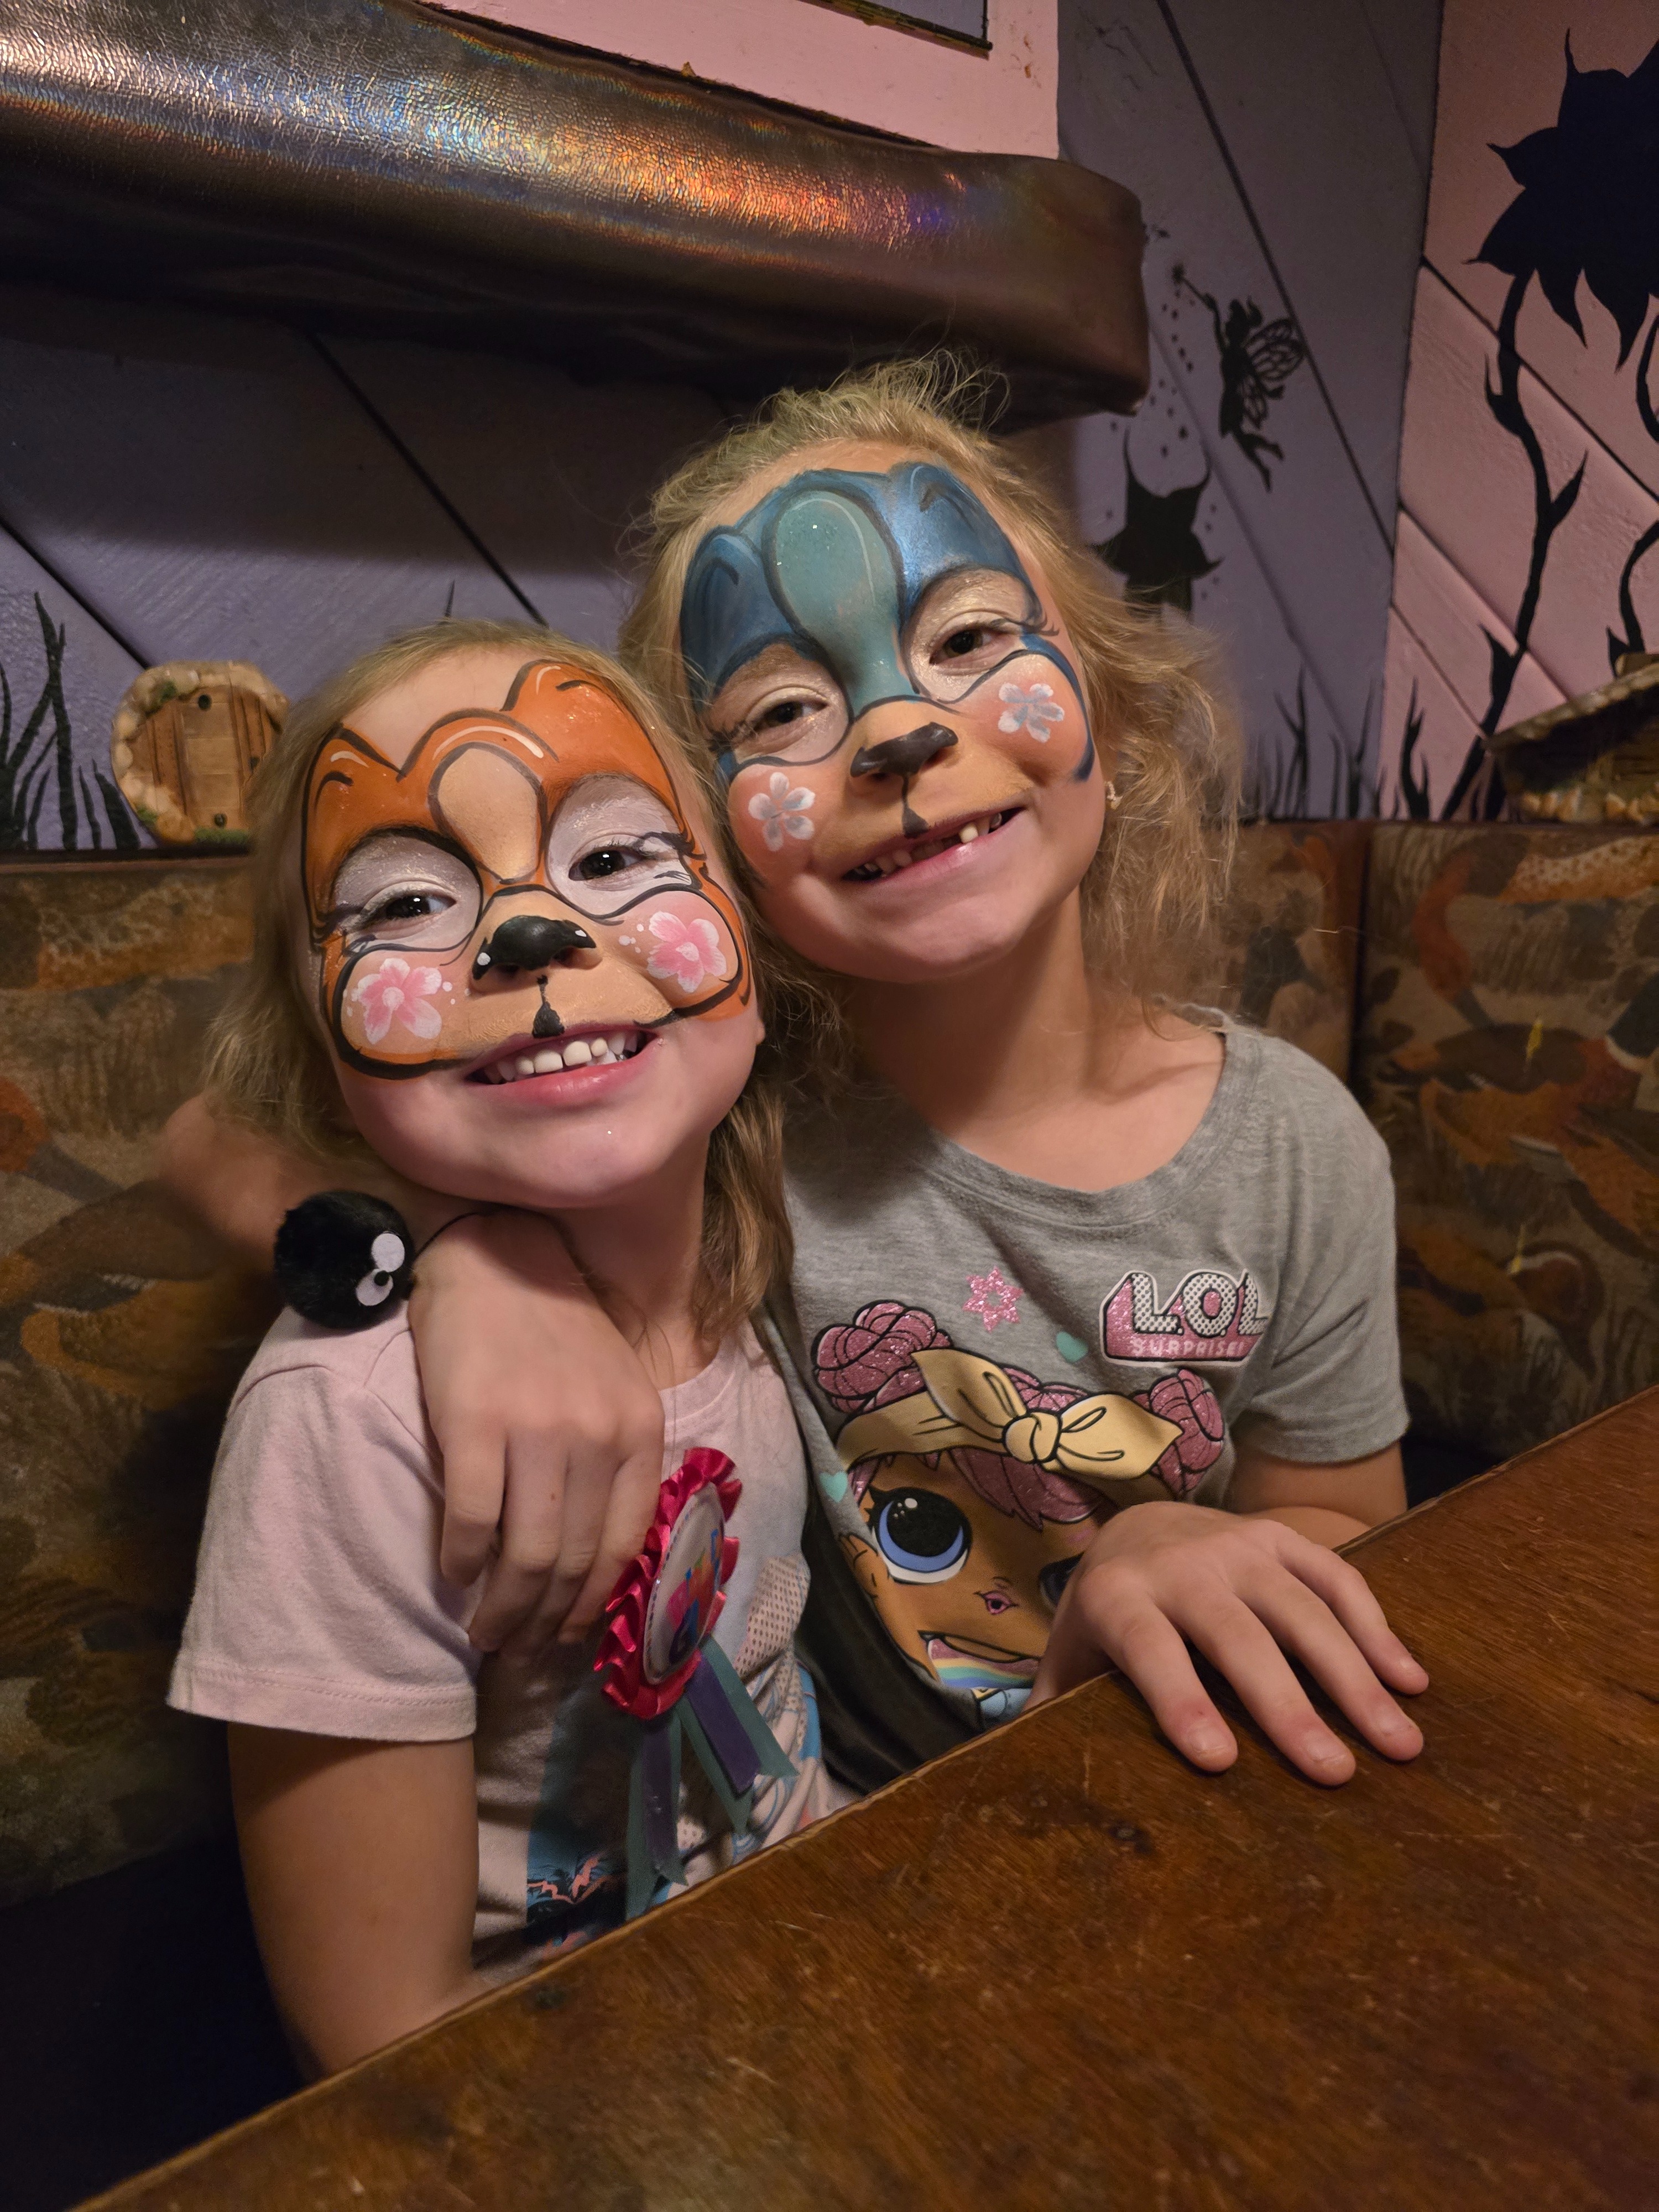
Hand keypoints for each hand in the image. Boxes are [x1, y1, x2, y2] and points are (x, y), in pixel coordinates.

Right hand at [408, 1212, 664, 1653]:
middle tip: (518, 1649)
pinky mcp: (475, 1424)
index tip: (568, 1637)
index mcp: (640, 1431)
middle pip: (573, 1562)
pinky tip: (454, 1574)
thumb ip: (616, 1459)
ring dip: (504, 1608)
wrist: (498, 1255)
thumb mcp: (613, 1388)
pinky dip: (462, 1561)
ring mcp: (538, 1431)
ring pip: (526, 1556)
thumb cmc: (554, 1329)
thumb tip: (593, 1556)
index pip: (624, 1546)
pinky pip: (471, 1521)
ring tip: (486, 1631)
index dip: (594, 1605)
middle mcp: (599, 1436)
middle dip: (545, 1621)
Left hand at [1028, 1502, 1427, 1784]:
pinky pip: (1338, 1579)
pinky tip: (1409, 1683)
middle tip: (1334, 1774)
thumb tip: (1022, 1780)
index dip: (1180, 1700)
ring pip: (1302, 1610)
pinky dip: (1377, 1628)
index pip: (1150, 1650)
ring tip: (1399, 1746)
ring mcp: (1239, 1545)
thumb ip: (1055, 1709)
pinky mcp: (1283, 1537)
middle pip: (1239, 1636)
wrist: (1138, 1522)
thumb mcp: (1073, 1653)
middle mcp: (1182, 1565)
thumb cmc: (1109, 1613)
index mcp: (1120, 1597)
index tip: (1217, 1762)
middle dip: (1287, 1705)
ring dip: (1354, 1678)